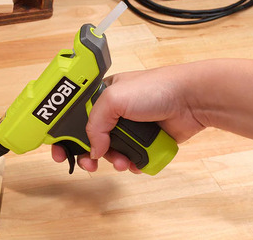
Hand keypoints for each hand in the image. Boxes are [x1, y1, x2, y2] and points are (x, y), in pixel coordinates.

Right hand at [51, 65, 205, 172]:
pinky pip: (132, 159)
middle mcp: (113, 112)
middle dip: (88, 153)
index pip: (74, 117)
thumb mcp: (113, 99)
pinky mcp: (146, 141)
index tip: (60, 150)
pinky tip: (135, 162)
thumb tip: (93, 149)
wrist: (192, 99)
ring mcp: (130, 127)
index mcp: (100, 96)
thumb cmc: (156, 88)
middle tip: (89, 164)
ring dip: (113, 161)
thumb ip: (95, 124)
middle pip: (90, 139)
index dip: (64, 134)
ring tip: (122, 162)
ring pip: (111, 152)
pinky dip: (132, 163)